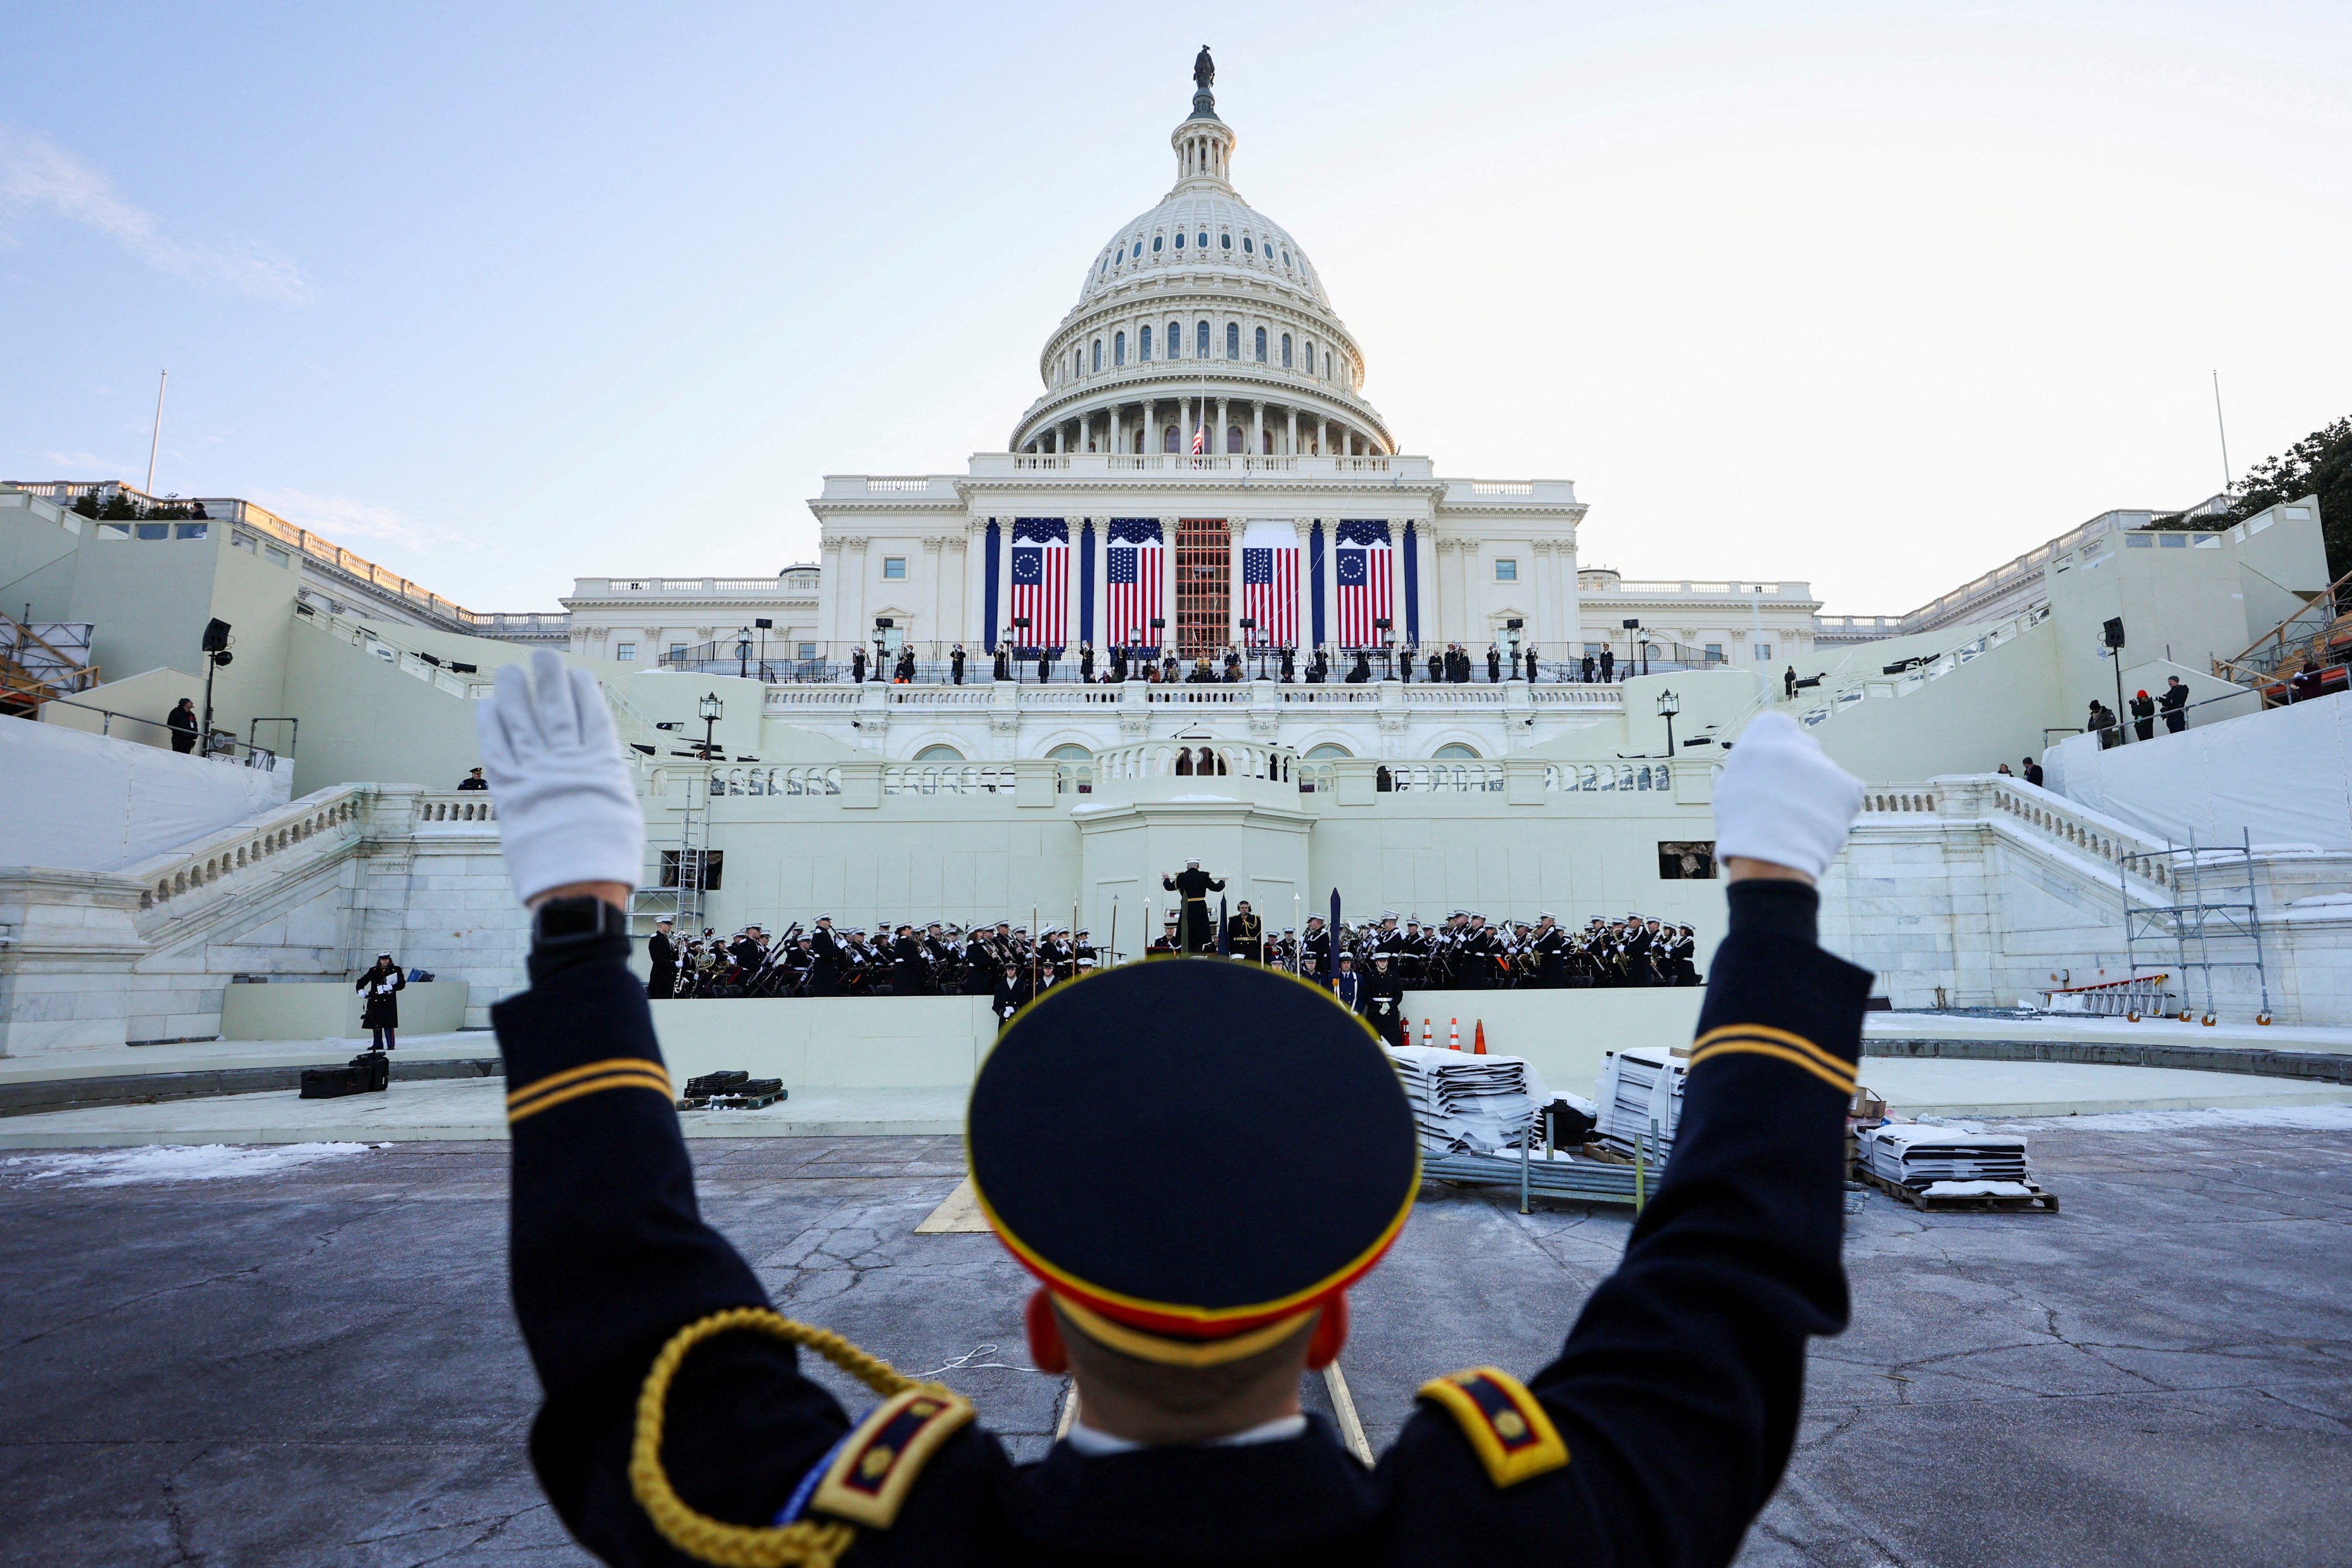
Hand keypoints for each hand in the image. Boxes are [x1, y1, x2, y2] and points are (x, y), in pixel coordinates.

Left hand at [477, 650, 644, 904]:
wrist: (579, 884)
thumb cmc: (607, 859)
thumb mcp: (621, 814)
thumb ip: (606, 786)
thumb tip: (598, 774)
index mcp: (602, 766)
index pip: (593, 717)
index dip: (584, 693)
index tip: (579, 674)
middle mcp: (568, 761)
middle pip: (558, 710)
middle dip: (551, 680)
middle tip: (544, 657)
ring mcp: (537, 772)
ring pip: (525, 721)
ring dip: (518, 692)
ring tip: (513, 670)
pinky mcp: (509, 789)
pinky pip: (497, 748)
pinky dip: (491, 724)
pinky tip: (488, 705)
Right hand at [1713, 712, 1862, 881]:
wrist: (1770, 857)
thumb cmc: (1744, 824)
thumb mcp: (1731, 783)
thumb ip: (1750, 763)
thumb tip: (1760, 761)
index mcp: (1763, 737)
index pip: (1776, 725)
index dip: (1773, 746)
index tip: (1771, 763)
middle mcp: (1798, 743)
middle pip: (1803, 749)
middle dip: (1797, 769)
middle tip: (1785, 797)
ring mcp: (1826, 764)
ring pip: (1823, 772)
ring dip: (1815, 789)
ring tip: (1799, 817)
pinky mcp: (1849, 786)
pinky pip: (1845, 790)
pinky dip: (1835, 805)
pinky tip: (1817, 821)